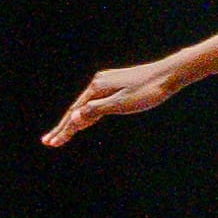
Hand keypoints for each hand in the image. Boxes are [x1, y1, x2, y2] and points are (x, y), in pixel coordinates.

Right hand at [44, 60, 187, 145]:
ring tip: (62, 136)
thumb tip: (75, 116)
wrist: (170, 74)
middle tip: (48, 142)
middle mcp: (99, 82)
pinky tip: (85, 122)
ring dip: (75, 122)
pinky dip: (89, 115)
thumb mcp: (122, 103)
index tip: (50, 143)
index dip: (63, 129)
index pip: (74, 113)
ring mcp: (108, 83)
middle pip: (77, 109)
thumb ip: (97, 110)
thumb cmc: (148, 90)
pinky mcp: (117, 86)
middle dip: (63, 128)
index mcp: (97, 86)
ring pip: (87, 107)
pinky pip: (97, 103)